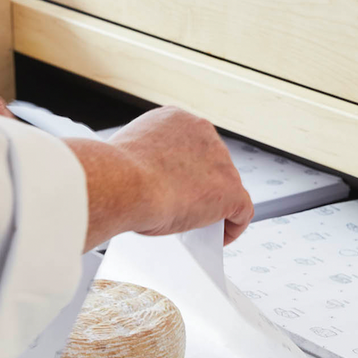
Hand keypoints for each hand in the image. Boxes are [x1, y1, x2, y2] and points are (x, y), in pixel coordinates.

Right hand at [66, 107, 253, 249]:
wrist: (121, 183)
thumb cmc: (115, 174)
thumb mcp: (129, 158)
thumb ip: (146, 162)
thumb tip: (148, 182)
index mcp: (175, 119)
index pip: (190, 145)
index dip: (184, 168)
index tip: (174, 185)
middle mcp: (202, 131)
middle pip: (211, 163)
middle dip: (200, 185)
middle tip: (184, 208)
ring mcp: (220, 160)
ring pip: (226, 186)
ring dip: (215, 206)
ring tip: (197, 226)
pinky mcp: (230, 189)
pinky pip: (242, 211)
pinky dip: (233, 226)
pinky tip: (218, 238)